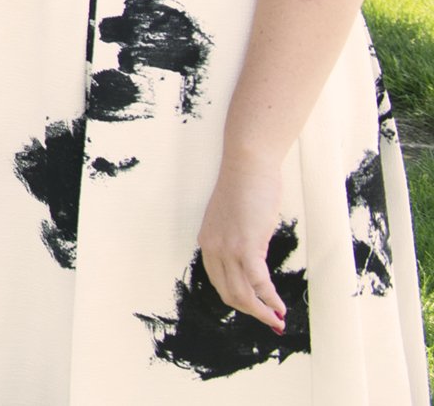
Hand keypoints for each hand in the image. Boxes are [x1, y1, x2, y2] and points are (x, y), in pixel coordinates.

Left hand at [197, 153, 286, 332]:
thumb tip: (252, 260)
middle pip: (228, 293)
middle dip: (251, 312)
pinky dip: (269, 299)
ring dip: (261, 312)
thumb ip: (236, 239)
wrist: (247, 165)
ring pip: (242, 294)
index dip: (238, 300)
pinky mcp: (246, 246)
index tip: (254, 309)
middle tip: (270, 321)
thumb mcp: (233, 219)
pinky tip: (280, 306)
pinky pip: (257, 283)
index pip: (219, 282)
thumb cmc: (246, 187)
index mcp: (207, 242)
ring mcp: (228, 248)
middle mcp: (212, 248)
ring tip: (277, 320)